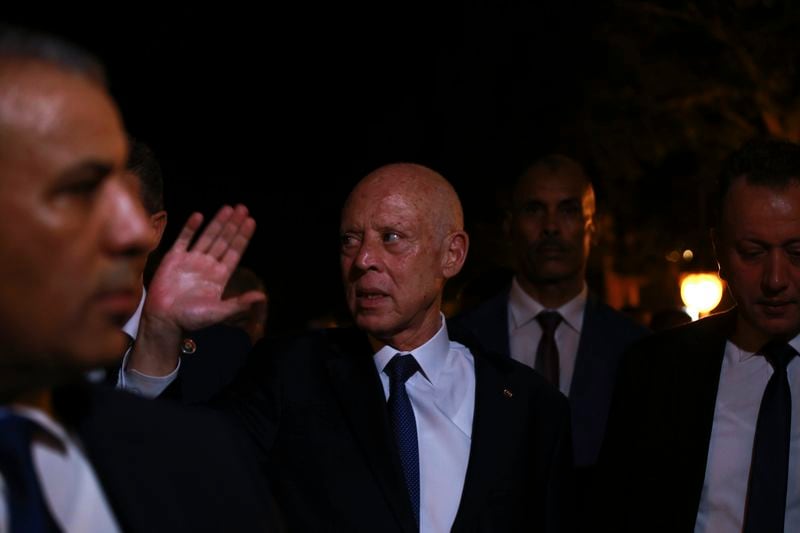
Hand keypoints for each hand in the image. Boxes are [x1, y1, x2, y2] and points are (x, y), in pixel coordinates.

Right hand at [127, 204, 264, 376]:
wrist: (164, 320)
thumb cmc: (191, 319)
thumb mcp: (218, 312)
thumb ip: (239, 304)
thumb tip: (262, 297)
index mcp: (220, 276)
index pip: (234, 252)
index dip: (243, 237)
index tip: (251, 221)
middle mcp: (207, 265)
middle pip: (223, 240)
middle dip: (233, 225)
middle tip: (243, 208)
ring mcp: (191, 260)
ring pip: (207, 237)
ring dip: (217, 223)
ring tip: (228, 208)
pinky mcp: (173, 258)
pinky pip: (183, 239)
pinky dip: (190, 228)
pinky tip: (199, 216)